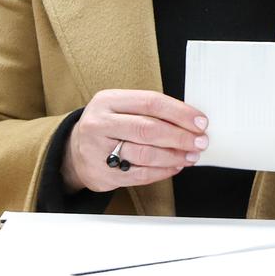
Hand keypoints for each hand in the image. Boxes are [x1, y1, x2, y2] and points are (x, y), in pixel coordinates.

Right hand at [61, 89, 207, 193]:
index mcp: (108, 101)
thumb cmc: (108, 126)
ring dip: (174, 156)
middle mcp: (99, 123)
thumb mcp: (120, 107)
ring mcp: (98, 150)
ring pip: (145, 154)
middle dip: (180, 136)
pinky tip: (175, 166)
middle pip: (148, 129)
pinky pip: (140, 174)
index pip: (150, 102)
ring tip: (191, 155)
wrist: (74, 151)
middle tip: (200, 141)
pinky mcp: (103, 174)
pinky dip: (163, 171)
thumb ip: (150, 110)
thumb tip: (190, 121)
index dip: (180, 112)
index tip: (200, 122)